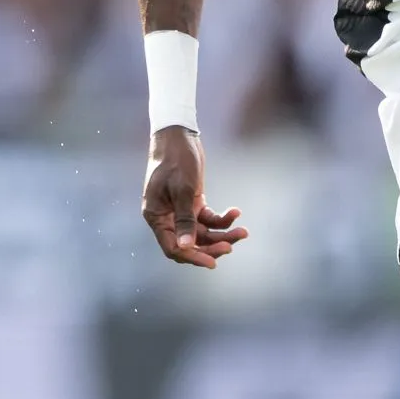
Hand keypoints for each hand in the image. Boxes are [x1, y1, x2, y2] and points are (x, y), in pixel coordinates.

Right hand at [141, 125, 247, 268]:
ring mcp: (180, 211)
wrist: (178, 136)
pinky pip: (208, 219)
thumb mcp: (183, 190)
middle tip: (231, 246)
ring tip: (243, 231)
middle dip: (212, 247)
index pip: (173, 248)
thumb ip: (185, 220)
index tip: (213, 262)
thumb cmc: (176, 160)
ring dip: (223, 234)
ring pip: (203, 233)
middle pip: (190, 243)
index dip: (193, 257)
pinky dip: (223, 218)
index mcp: (157, 217)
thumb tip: (185, 246)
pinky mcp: (192, 203)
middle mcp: (167, 217)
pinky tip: (236, 212)